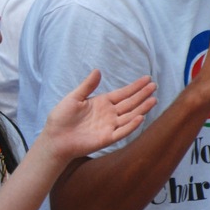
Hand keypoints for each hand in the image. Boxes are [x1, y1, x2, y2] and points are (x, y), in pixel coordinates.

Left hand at [40, 71, 156, 161]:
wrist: (55, 138)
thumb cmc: (61, 118)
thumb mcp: (74, 98)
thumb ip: (87, 86)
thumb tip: (97, 70)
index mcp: (102, 102)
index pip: (123, 93)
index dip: (135, 87)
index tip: (147, 79)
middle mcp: (109, 114)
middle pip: (129, 103)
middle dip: (142, 95)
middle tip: (154, 86)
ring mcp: (109, 126)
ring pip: (130, 116)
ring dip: (141, 108)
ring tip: (153, 99)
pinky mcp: (107, 138)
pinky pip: (122, 131)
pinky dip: (131, 125)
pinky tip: (140, 117)